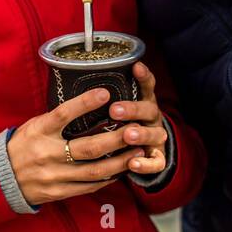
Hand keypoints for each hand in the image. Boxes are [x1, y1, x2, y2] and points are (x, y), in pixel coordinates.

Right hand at [6, 85, 148, 206]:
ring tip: (138, 152)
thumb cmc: (22, 145)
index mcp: (39, 131)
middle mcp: (47, 154)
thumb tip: (90, 102)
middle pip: (89, 147)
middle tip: (137, 130)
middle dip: (117, 139)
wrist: (0, 178)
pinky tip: (121, 170)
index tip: (106, 93)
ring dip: (120, 162)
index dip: (85, 103)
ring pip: (94, 171)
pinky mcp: (58, 193)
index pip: (63, 114)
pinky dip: (107, 178)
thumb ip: (58, 118)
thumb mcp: (35, 126)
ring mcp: (53, 176)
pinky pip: (88, 187)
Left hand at [108, 60, 168, 179]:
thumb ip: (102, 100)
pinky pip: (156, 163)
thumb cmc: (118, 122)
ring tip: (128, 135)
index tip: (135, 67)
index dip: (143, 76)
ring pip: (155, 134)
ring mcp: (157, 137)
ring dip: (142, 134)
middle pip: (149, 109)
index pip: (147, 85)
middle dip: (133, 109)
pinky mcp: (158, 158)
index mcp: (143, 101)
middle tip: (115, 110)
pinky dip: (146, 164)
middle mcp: (152, 117)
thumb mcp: (115, 106)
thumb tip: (73, 80)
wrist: (143, 148)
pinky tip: (133, 164)